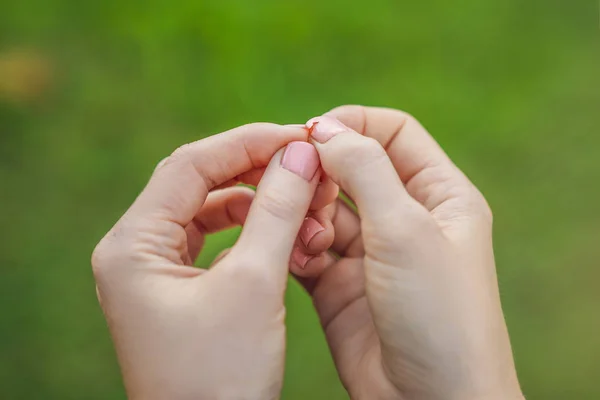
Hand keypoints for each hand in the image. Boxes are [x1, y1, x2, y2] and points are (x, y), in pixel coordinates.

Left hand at [91, 124, 335, 399]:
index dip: (248, 143)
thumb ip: (276, 211)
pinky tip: (281, 234)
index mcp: (131, 246)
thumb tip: (300, 153)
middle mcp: (134, 252)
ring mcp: (154, 272)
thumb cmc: (221, 378)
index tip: (299, 136)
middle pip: (198, 184)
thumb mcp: (254, 286)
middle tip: (306, 164)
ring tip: (302, 203)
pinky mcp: (178, 290)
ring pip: (209, 212)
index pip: (190, 166)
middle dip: (256, 171)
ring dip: (257, 202)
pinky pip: (214, 242)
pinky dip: (250, 231)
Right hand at [299, 106, 523, 399]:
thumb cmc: (438, 316)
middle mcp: (406, 219)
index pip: (394, 132)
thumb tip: (325, 129)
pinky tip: (297, 257)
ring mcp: (372, 253)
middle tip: (293, 181)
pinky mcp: (341, 285)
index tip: (312, 134)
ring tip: (304, 233)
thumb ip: (365, 170)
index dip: (353, 124)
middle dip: (322, 171)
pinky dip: (296, 245)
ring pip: (326, 209)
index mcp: (440, 196)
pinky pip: (309, 249)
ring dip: (307, 213)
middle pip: (353, 169)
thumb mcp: (406, 229)